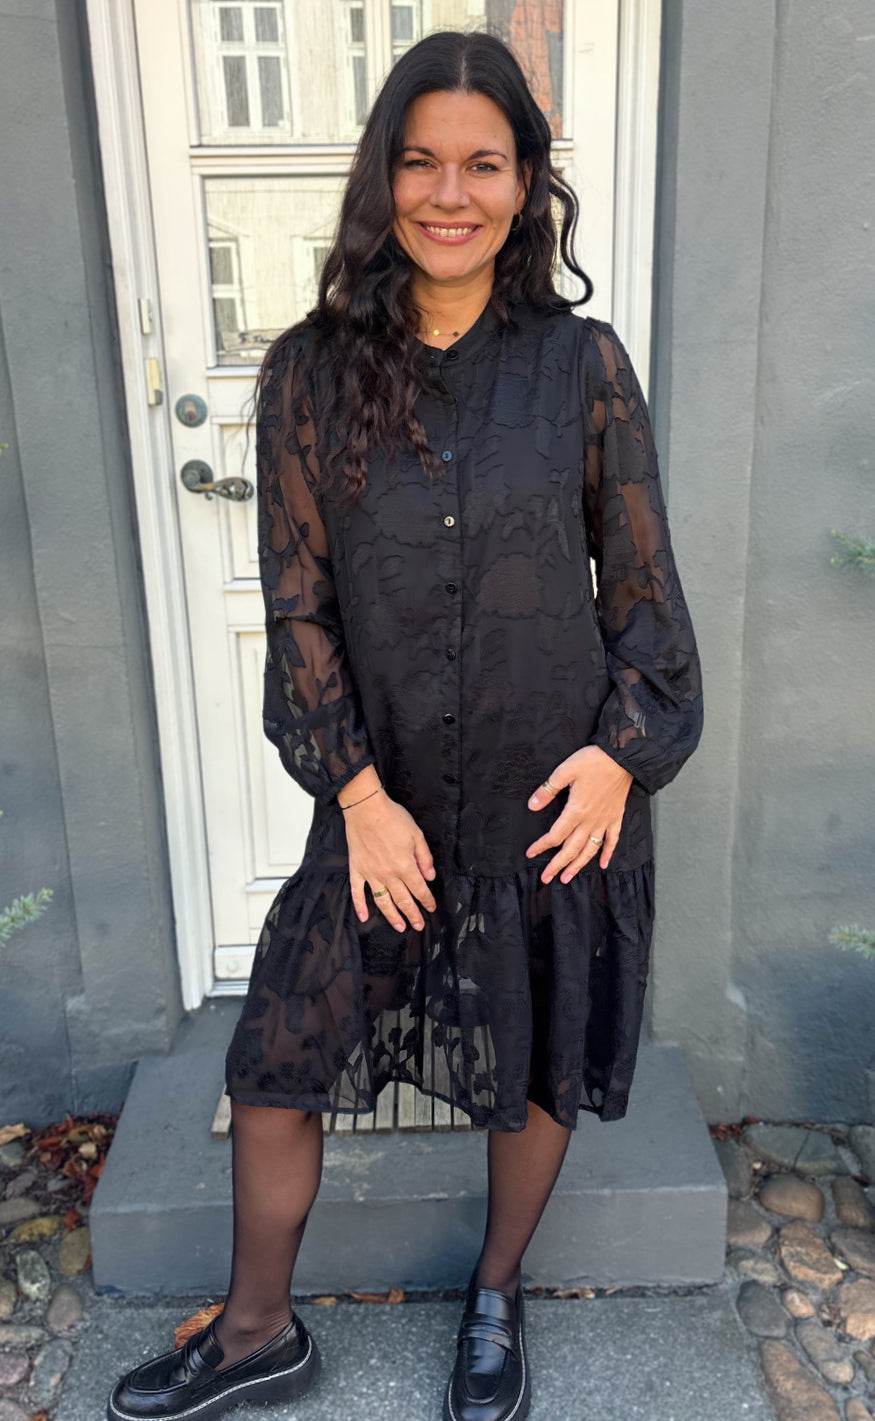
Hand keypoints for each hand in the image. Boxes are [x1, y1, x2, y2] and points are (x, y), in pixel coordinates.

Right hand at [342, 788, 437, 931]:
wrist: (366, 808)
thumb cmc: (392, 818)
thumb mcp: (417, 835)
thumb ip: (424, 858)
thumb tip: (430, 877)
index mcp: (405, 866)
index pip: (419, 889)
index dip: (427, 900)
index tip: (431, 908)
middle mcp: (388, 874)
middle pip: (403, 900)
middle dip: (413, 914)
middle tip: (419, 925)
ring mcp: (371, 874)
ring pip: (383, 901)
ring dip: (392, 916)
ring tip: (399, 927)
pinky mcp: (357, 869)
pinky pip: (357, 892)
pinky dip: (360, 906)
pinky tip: (364, 917)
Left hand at [525, 746, 632, 880]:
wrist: (622, 757)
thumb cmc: (593, 761)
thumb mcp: (564, 771)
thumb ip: (548, 790)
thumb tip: (532, 805)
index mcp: (576, 810)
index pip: (555, 835)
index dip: (541, 846)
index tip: (531, 853)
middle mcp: (590, 820)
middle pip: (571, 848)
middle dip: (557, 865)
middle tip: (546, 878)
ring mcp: (605, 821)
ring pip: (590, 849)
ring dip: (578, 865)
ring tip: (567, 877)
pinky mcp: (616, 817)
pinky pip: (612, 840)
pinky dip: (608, 854)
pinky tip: (603, 865)